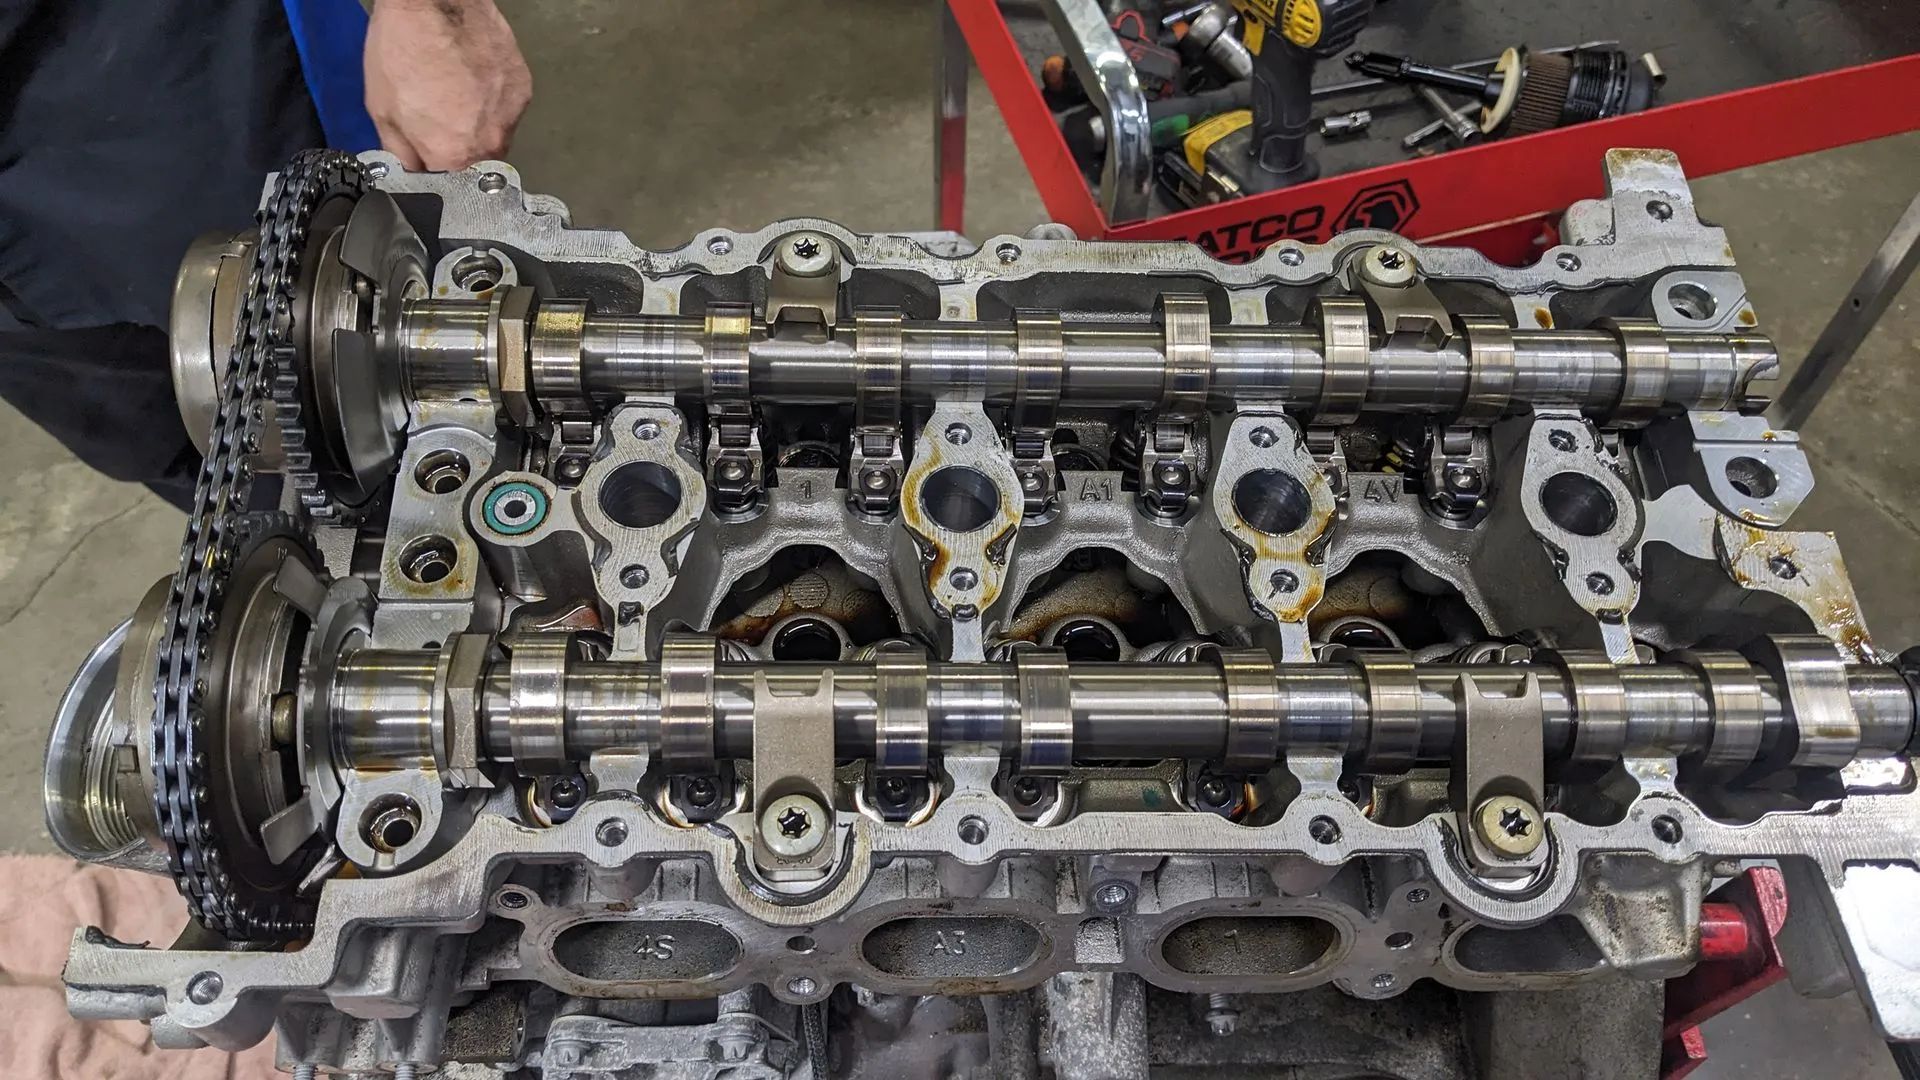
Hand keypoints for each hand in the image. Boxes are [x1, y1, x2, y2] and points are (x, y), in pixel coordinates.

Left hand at [363, 0, 531, 170]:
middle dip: (458, 152)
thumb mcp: (382, 109)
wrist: (435, 2)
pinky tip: (472, 78)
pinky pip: (507, 110)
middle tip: (439, 122)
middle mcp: (490, 144)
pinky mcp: (523, 90)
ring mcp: (512, 116)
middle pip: (477, 167)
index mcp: (454, 156)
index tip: (426, 159)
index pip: (449, 188)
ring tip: (456, 95)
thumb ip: (401, 152)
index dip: (435, 173)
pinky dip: (491, 102)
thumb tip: (411, 170)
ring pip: (495, 137)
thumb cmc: (404, 48)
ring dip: (478, 127)